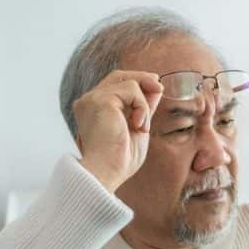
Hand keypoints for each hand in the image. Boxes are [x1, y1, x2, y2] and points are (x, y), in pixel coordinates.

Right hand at [71, 70, 162, 191]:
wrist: (106, 173)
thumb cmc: (119, 160)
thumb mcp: (137, 128)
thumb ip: (143, 108)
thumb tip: (156, 87)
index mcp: (94, 109)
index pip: (115, 85)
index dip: (137, 82)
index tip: (156, 88)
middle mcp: (89, 102)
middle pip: (118, 76)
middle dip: (143, 79)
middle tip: (160, 88)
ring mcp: (92, 99)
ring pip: (127, 82)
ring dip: (144, 104)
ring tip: (142, 128)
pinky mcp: (100, 100)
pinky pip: (131, 89)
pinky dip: (141, 106)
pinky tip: (139, 125)